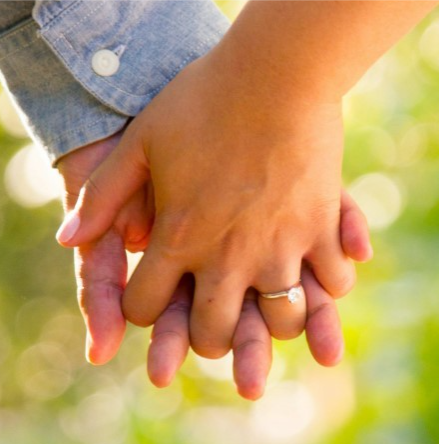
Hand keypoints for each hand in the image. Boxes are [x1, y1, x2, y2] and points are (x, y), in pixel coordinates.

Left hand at [57, 132, 370, 398]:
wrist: (275, 73)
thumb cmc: (203, 102)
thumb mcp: (140, 141)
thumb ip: (101, 195)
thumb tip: (66, 240)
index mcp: (178, 236)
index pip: (146, 307)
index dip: (143, 307)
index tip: (154, 293)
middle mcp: (228, 254)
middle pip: (212, 333)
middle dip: (206, 338)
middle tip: (212, 319)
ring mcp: (280, 245)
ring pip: (280, 322)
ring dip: (272, 323)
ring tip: (268, 304)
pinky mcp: (322, 229)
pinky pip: (333, 281)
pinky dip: (327, 286)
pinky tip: (317, 272)